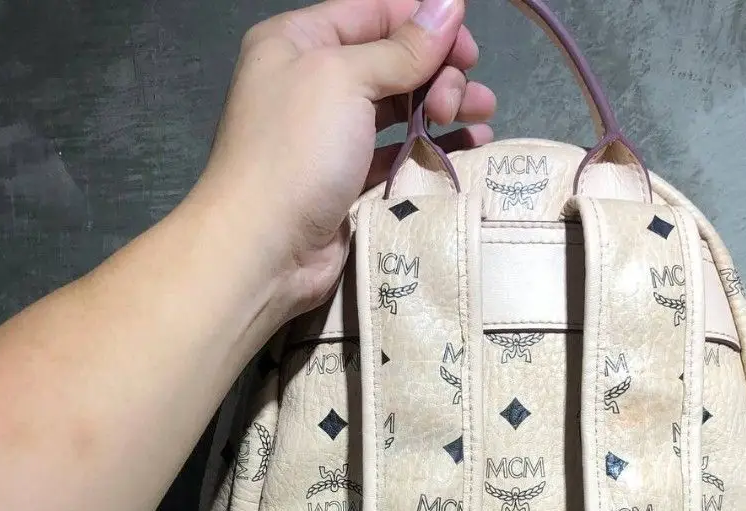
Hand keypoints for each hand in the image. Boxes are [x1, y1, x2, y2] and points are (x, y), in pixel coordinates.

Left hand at [188, 0, 494, 324]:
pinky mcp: (349, 184)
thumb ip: (402, 47)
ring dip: (445, 108)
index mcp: (299, 43)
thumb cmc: (297, 151)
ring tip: (482, 119)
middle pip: (393, 61)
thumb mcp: (345, 79)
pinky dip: (433, 150)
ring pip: (401, 109)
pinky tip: (468, 150)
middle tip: (459, 100)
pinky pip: (399, 155)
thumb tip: (450, 4)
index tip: (468, 47)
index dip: (425, 23)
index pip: (374, 13)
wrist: (264, 250)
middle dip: (438, 72)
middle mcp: (314, 84)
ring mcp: (332, 138)